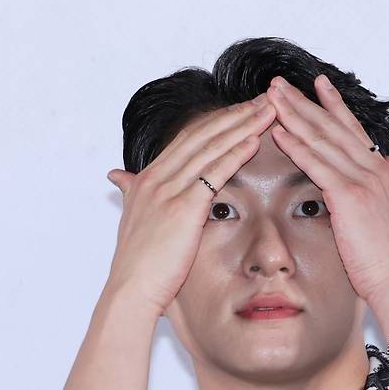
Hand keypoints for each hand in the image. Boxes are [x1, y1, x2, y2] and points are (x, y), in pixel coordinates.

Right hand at [104, 95, 276, 316]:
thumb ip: (131, 193)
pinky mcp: (182, 207)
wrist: (131, 290)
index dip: (217, 122)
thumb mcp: (132, 220)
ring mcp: (168, 190)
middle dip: (236, 114)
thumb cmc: (137, 265)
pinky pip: (214, 173)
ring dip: (243, 125)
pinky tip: (255, 140)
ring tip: (269, 110)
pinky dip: (235, 154)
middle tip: (265, 99)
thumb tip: (118, 177)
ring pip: (211, 147)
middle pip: (202, 134)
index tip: (242, 110)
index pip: (188, 139)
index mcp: (147, 179)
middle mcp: (156, 178)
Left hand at [265, 74, 388, 301]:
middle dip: (305, 101)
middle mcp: (374, 170)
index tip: (318, 86)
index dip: (333, 106)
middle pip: (333, 126)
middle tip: (280, 83)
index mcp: (382, 174)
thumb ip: (384, 187)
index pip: (353, 131)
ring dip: (294, 114)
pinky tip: (279, 131)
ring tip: (272, 97)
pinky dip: (297, 145)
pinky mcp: (349, 196)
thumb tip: (382, 164)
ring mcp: (363, 180)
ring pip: (322, 138)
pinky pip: (317, 163)